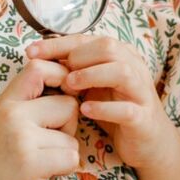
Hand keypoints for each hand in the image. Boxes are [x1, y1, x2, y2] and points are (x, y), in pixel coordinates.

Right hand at [0, 57, 78, 179]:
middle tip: (45, 145)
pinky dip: (63, 170)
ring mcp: (21, 137)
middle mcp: (12, 114)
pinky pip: (71, 158)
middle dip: (67, 127)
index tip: (63, 95)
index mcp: (5, 102)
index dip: (61, 76)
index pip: (39, 67)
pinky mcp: (31, 163)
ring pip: (72, 136)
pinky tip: (42, 175)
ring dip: (64, 153)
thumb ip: (25, 107)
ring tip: (38, 162)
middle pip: (69, 105)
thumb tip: (68, 91)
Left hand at [27, 35, 177, 172]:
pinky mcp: (142, 118)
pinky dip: (104, 108)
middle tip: (58, 74)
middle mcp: (134, 68)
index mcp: (121, 56)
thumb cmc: (116, 108)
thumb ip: (75, 70)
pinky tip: (85, 110)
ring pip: (121, 72)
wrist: (148, 140)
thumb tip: (40, 58)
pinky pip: (126, 109)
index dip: (58, 44)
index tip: (31, 52)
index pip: (88, 39)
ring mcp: (140, 92)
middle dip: (78, 57)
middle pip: (108, 47)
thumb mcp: (94, 85)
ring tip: (70, 86)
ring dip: (92, 75)